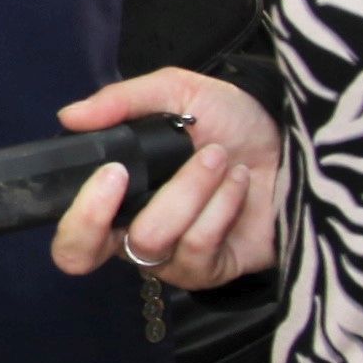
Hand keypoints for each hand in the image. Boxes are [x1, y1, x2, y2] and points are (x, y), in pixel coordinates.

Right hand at [47, 68, 289, 289]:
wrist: (293, 143)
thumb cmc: (232, 122)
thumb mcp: (177, 92)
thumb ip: (122, 101)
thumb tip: (69, 116)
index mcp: (117, 195)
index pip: (70, 228)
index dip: (75, 211)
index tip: (111, 171)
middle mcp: (134, 230)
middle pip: (81, 254)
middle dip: (96, 217)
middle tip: (125, 176)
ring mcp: (170, 256)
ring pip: (151, 238)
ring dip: (188, 189)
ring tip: (218, 159)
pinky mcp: (209, 269)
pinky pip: (197, 247)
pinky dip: (220, 205)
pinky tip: (239, 182)